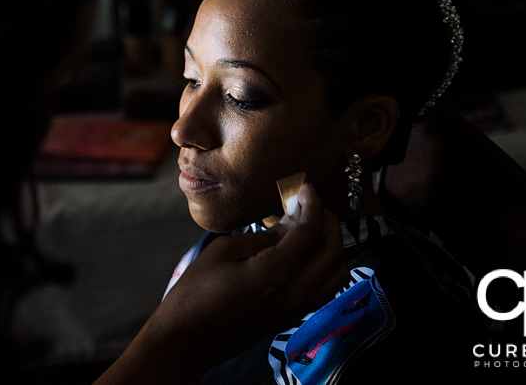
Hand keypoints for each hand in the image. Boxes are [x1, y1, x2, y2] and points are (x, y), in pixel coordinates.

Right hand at [95, 183, 347, 384]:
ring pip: (337, 273)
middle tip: (310, 203)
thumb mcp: (223, 251)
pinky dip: (328, 265)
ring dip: (333, 245)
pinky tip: (307, 251)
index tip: (306, 186)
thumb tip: (289, 225)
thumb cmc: (196, 290)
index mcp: (274, 273)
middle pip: (332, 251)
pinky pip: (328, 288)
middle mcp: (294, 293)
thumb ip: (262, 237)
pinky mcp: (294, 317)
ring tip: (312, 226)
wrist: (188, 338)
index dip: (311, 204)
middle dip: (327, 221)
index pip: (309, 232)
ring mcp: (298, 309)